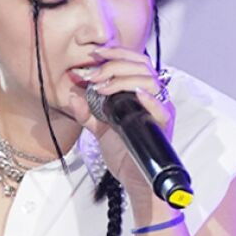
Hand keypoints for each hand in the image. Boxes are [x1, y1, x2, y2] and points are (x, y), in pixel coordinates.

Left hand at [66, 46, 173, 217]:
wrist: (136, 181)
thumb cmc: (125, 155)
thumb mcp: (100, 130)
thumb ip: (87, 112)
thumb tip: (72, 95)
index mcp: (140, 94)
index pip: (134, 62)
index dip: (116, 53)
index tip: (95, 55)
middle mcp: (153, 99)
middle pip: (142, 66)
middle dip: (115, 63)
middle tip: (94, 73)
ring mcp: (160, 111)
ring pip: (150, 81)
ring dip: (124, 78)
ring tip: (103, 86)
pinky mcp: (164, 126)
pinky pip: (161, 108)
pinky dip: (147, 98)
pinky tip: (133, 94)